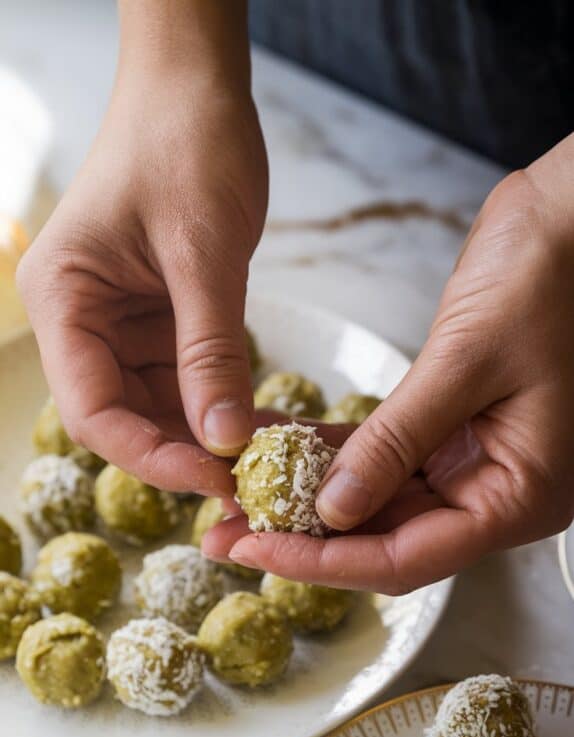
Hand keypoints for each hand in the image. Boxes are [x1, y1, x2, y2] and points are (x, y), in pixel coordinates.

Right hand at [17, 0, 266, 494]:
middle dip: (182, 452)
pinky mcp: (160, 320)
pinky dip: (221, 403)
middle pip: (123, 417)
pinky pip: (186, 380)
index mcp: (64, 301)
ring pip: (158, 407)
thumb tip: (223, 440)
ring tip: (263, 459)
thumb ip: (211, 351)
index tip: (214, 477)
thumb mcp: (204, 253)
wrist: (197, 87)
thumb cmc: (185, 144)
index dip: (149, 456)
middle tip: (248, 480)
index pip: (91, 410)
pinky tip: (262, 424)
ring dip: (207, 435)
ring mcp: (121, 324)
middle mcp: (83, 321)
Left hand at [206, 134, 573, 590]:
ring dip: (306, 499)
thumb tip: (330, 510)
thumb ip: (397, 441)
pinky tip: (270, 446)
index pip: (409, 557)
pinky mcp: (449, 426)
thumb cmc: (548, 277)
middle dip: (303, 538)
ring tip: (233, 498)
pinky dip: (327, 451)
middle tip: (225, 534)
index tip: (255, 550)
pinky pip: (380, 452)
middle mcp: (497, 490)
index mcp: (521, 495)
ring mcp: (473, 461)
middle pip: (387, 539)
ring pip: (377, 501)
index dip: (327, 562)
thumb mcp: (467, 361)